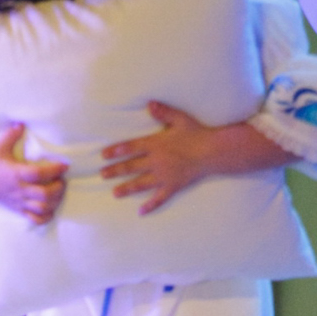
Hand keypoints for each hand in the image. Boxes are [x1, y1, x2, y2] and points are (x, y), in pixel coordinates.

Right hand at [0, 124, 65, 224]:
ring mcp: (19, 201)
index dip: (54, 170)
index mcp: (15, 174)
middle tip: (62, 179)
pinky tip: (51, 208)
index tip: (64, 165)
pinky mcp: (19, 209)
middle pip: (44, 194)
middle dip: (58, 187)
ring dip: (55, 201)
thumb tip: (21, 123)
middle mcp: (19, 189)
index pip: (38, 174)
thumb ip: (10, 135)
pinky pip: (35, 219)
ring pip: (42, 207)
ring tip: (58, 191)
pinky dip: (46, 216)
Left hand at [101, 102, 218, 213]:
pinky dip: (150, 206)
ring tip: (114, 193)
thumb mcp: (180, 119)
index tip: (104, 155)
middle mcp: (157, 161)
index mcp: (156, 144)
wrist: (214, 151)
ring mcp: (164, 176)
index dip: (116, 151)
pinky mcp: (174, 186)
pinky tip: (140, 212)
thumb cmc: (197, 133)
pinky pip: (160, 198)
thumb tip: (149, 103)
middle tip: (102, 175)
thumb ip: (163, 112)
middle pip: (131, 167)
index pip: (130, 147)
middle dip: (115, 171)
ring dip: (126, 188)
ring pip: (141, 183)